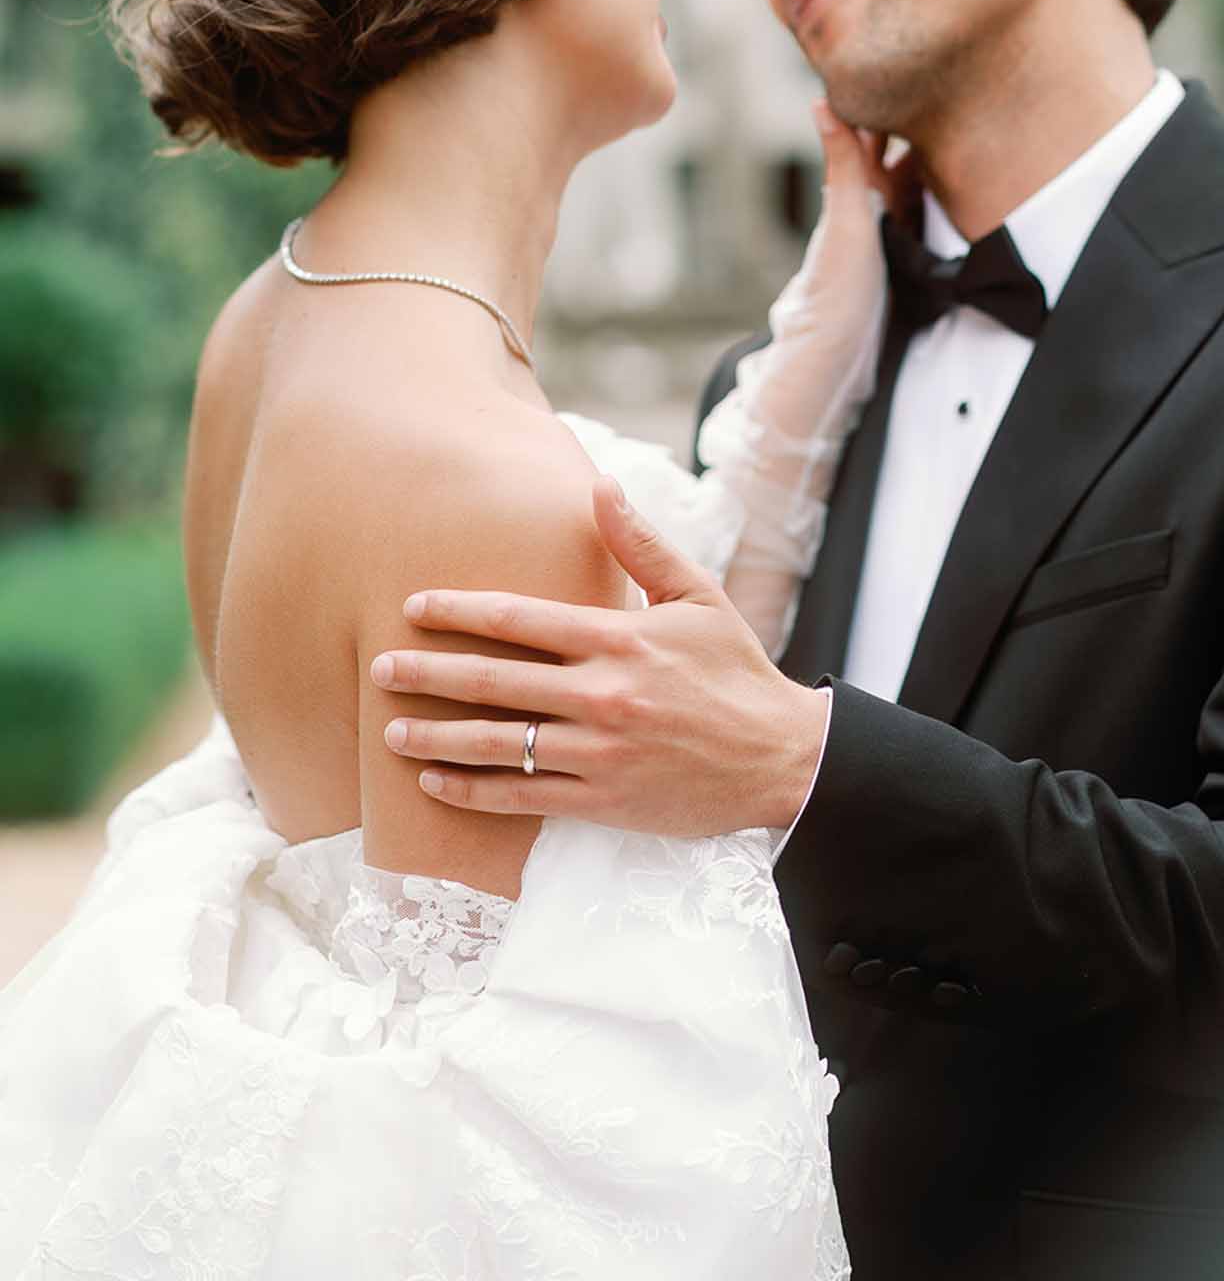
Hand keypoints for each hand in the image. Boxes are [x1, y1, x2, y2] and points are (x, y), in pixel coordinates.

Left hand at [374, 478, 828, 836]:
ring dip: (437, 739)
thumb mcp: (699, 596)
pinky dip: (473, 793)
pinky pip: (522, 798)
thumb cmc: (737, 671)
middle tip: (379, 667)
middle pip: (494, 681)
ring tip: (390, 732)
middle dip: (429, 673)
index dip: (460, 610)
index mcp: (619, 639)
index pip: (520, 619)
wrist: (781, 758)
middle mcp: (601, 694)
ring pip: (498, 745)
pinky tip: (436, 785)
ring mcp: (599, 751)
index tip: (414, 606)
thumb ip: (641, 546)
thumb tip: (601, 487)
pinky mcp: (603, 800)